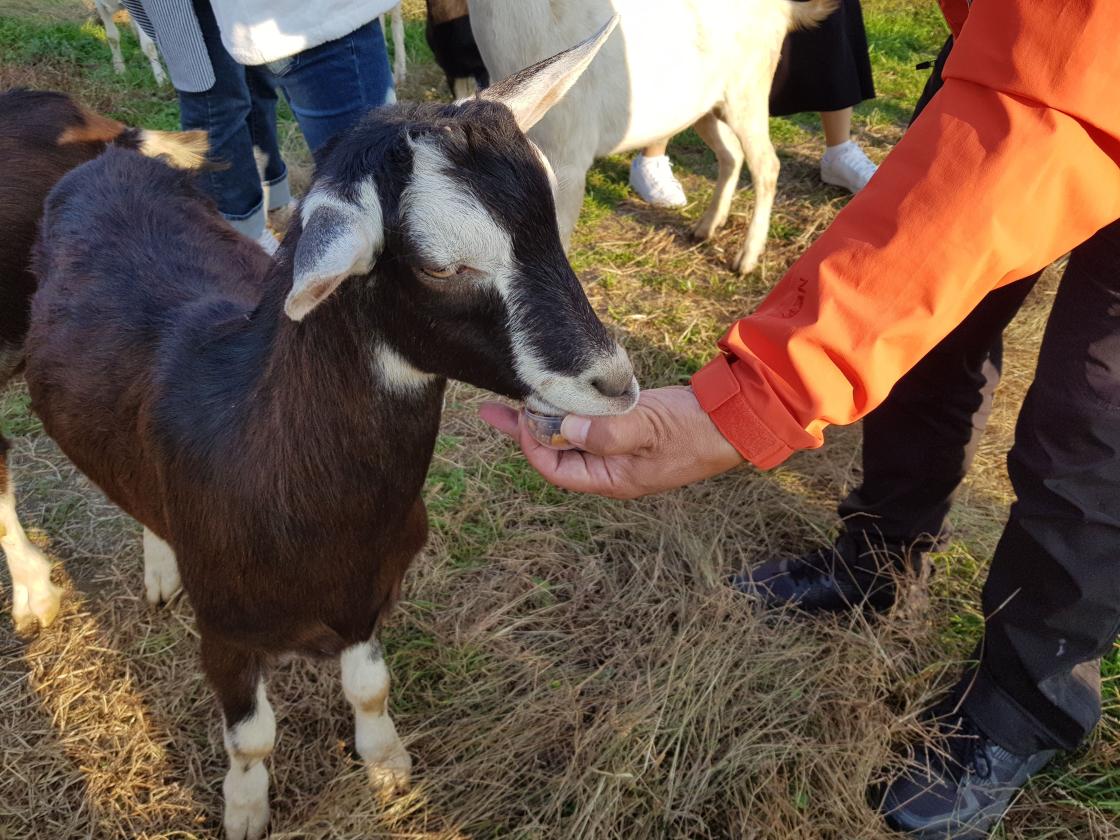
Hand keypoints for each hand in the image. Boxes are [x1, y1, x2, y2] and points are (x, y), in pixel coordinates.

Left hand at [479, 386, 744, 498]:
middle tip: (492, 408)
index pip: (556, 470)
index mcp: (613, 478)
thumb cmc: (694, 428)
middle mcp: (612, 469)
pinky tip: (558, 395)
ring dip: (545, 419)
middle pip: (557, 454)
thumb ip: (607, 431)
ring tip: (515, 398)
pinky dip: (571, 411)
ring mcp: (621, 450)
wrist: (735, 417)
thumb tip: (564, 429)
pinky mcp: (630, 430)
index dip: (533, 445)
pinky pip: (590, 425)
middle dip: (525, 431)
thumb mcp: (650, 428)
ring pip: (571, 438)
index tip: (521, 415)